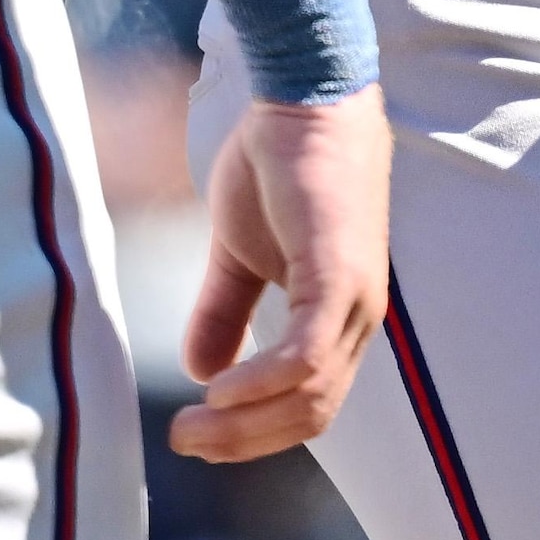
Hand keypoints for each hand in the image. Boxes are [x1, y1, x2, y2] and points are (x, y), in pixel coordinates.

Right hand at [175, 91, 391, 463]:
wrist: (303, 96)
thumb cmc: (277, 164)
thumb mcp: (238, 253)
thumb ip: (222, 311)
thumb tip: (199, 370)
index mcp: (336, 316)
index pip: (306, 401)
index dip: (253, 431)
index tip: (195, 435)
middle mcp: (355, 318)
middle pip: (310, 413)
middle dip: (243, 441)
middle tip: (184, 442)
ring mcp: (353, 299)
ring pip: (310, 396)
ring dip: (244, 423)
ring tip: (191, 426)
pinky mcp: (338, 275)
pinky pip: (305, 356)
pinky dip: (262, 383)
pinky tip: (219, 392)